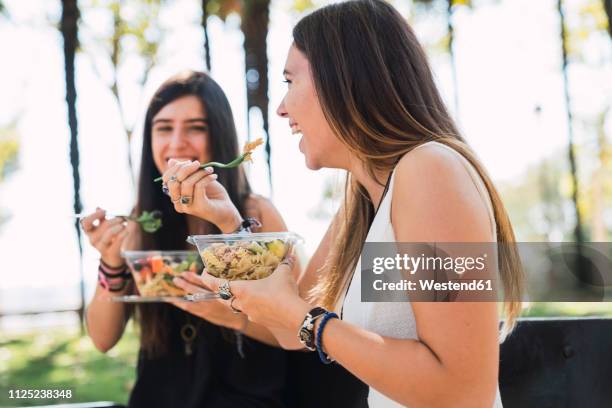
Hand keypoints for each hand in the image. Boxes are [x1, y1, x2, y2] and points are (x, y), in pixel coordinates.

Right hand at [81, 208, 128, 267]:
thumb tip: (97, 207)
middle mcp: (93, 240)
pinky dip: (123, 234)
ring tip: (123, 225)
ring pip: (107, 235)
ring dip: (117, 227)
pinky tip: (127, 231)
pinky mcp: (110, 253)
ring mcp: (101, 247)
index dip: (94, 216)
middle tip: (121, 219)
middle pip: (101, 227)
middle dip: (112, 221)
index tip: (104, 211)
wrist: (114, 258)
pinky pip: (116, 242)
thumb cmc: (109, 240)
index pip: (85, 223)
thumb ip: (102, 218)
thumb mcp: (104, 228)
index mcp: (90, 232)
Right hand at [162, 159, 241, 232]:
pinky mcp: (199, 207)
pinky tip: (214, 176)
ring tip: (210, 170)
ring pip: (187, 183)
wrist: (227, 209)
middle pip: (174, 182)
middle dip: (186, 169)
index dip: (176, 168)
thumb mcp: (197, 179)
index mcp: (175, 197)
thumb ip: (185, 172)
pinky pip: (199, 186)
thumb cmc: (212, 194)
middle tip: (198, 164)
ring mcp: (188, 207)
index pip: (167, 180)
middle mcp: (178, 204)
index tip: (189, 162)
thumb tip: (171, 161)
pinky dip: (207, 178)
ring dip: (200, 173)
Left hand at [170, 272, 246, 330]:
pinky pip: (191, 309)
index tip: (185, 272)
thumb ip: (218, 281)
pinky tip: (175, 300)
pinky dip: (182, 304)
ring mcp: (208, 309)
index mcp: (220, 292)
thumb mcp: (230, 289)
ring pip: (190, 302)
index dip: (194, 278)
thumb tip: (203, 271)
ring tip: (171, 291)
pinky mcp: (205, 315)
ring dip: (180, 295)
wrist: (239, 319)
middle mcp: (213, 300)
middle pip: (196, 291)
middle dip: (185, 284)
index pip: (205, 283)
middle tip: (176, 279)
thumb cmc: (236, 300)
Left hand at [190, 256, 310, 331]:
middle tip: (219, 282)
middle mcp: (241, 303)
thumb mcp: (283, 273)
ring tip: (240, 291)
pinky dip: (250, 306)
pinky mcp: (259, 320)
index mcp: (242, 290)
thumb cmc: (284, 293)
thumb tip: (291, 254)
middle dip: (218, 290)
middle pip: (222, 297)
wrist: (294, 316)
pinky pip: (249, 312)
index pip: (217, 285)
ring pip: (235, 306)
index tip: (204, 273)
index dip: (207, 279)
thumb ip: (284, 263)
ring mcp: (249, 314)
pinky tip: (260, 302)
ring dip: (234, 299)